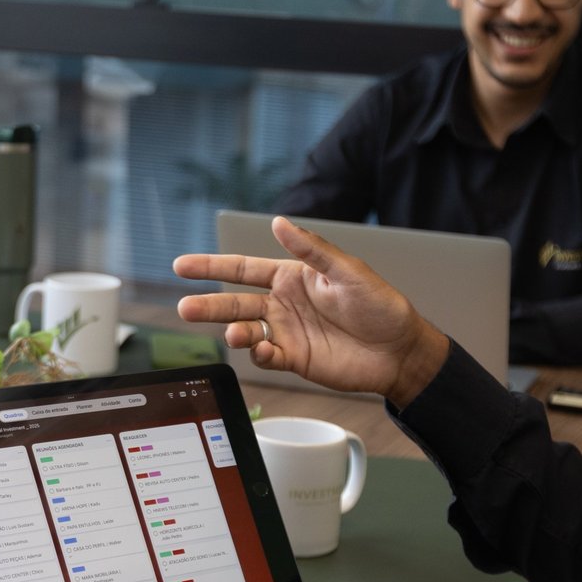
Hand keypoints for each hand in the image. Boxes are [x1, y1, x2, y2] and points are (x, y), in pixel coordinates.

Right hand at [175, 217, 449, 406]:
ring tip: (233, 334)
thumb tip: (280, 223)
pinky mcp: (294, 359)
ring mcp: (286, 332)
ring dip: (233, 331)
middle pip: (235, 302)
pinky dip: (258, 355)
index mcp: (291, 276)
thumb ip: (311, 249)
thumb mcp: (347, 271)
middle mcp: (283, 304)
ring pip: (245, 330)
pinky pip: (266, 356)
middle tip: (185, 309)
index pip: (243, 269)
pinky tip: (262, 350)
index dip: (212, 266)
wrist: (399, 350)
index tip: (182, 266)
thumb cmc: (380, 305)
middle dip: (208, 304)